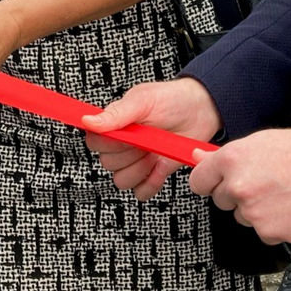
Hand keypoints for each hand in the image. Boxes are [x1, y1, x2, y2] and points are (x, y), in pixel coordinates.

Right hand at [82, 79, 221, 200]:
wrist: (202, 110)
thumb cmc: (172, 99)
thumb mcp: (143, 101)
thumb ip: (116, 114)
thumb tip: (88, 120)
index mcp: (116, 124)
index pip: (95, 142)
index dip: (107, 143)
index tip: (125, 135)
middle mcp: (125, 144)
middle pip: (108, 163)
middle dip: (128, 155)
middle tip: (145, 140)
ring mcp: (139, 159)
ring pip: (122, 180)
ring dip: (139, 170)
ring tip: (154, 153)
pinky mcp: (154, 173)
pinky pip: (141, 191)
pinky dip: (150, 184)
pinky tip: (160, 167)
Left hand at [189, 127, 290, 244]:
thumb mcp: (259, 142)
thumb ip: (226, 155)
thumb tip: (198, 158)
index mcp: (232, 159)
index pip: (198, 181)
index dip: (208, 182)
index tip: (215, 183)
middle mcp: (239, 186)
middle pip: (220, 201)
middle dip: (236, 194)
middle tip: (263, 181)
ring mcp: (253, 211)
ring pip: (242, 216)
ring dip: (256, 209)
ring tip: (280, 191)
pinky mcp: (269, 231)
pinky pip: (262, 231)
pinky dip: (274, 224)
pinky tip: (288, 206)